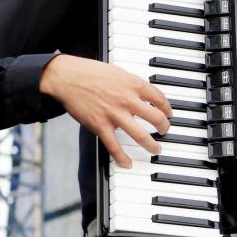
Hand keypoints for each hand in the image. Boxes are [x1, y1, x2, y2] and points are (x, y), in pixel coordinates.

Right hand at [39, 54, 171, 166]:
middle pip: (156, 117)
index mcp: (133, 84)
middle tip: (165, 131)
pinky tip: (128, 163)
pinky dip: (122, 157)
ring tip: (156, 150)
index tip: (169, 113)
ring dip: (151, 145)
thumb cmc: (90, 72)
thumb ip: (132, 84)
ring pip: (140, 135)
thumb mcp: (118, 72)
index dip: (167, 108)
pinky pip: (114, 146)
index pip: (159, 98)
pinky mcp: (100, 125)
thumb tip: (144, 94)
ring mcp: (114, 114)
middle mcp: (127, 100)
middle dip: (164, 127)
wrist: (67, 77)